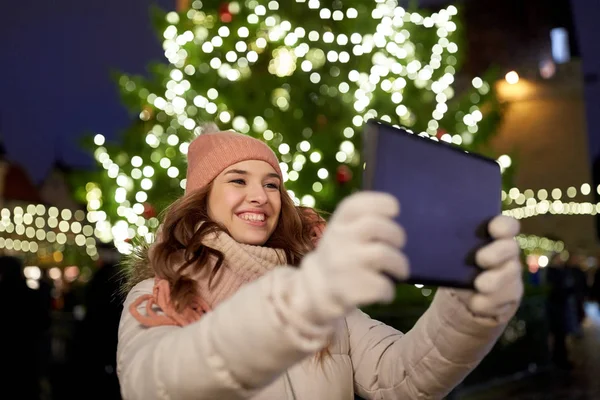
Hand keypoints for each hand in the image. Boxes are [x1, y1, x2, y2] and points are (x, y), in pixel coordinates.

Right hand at [289, 192, 408, 323]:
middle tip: (399, 244)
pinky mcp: (349, 288)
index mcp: (339, 222)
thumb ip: (363, 221)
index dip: (380, 202)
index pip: (355, 204)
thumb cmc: (341, 255)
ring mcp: (343, 263)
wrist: (315, 289)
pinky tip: (384, 292)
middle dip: (397, 234)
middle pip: (375, 225)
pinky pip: (382, 286)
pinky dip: (389, 290)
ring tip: (400, 271)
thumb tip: (397, 222)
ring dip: (400, 264)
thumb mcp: (343, 232)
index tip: (395, 210)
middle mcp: (338, 239)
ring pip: (383, 255)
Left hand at [454, 215, 522, 318]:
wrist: (464, 297)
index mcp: (495, 237)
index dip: (503, 225)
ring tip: (480, 284)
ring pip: (510, 276)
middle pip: (511, 248)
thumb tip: (429, 231)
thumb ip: (448, 239)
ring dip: (495, 281)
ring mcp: (510, 275)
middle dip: (497, 253)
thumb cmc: (456, 263)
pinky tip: (475, 303)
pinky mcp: (508, 297)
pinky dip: (487, 303)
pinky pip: (504, 301)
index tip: (492, 228)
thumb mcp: (451, 250)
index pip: (507, 226)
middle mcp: (507, 254)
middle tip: (480, 259)